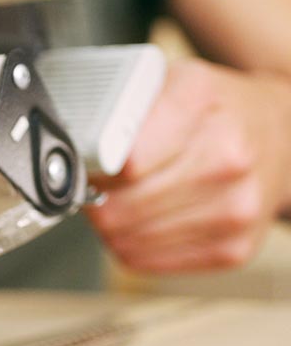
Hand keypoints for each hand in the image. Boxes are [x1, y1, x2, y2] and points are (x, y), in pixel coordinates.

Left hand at [86, 59, 290, 271]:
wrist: (280, 135)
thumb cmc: (216, 110)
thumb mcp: (170, 82)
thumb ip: (121, 109)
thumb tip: (75, 150)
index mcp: (202, 104)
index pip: (122, 161)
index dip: (92, 169)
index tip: (89, 165)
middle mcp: (228, 158)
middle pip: (120, 209)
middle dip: (96, 201)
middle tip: (100, 187)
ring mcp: (235, 209)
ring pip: (127, 241)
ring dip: (111, 226)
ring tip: (125, 200)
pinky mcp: (234, 249)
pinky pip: (146, 262)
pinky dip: (132, 245)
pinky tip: (146, 221)